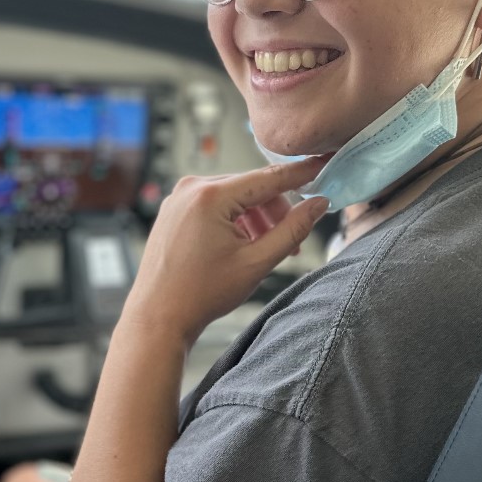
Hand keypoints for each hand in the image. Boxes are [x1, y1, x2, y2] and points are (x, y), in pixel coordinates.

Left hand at [125, 157, 329, 345]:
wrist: (157, 317)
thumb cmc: (202, 294)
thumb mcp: (256, 263)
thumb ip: (292, 230)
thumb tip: (319, 204)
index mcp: (211, 195)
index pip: (268, 177)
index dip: (301, 173)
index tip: (323, 164)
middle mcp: (191, 187)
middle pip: (252, 187)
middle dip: (276, 212)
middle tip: (291, 244)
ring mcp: (179, 197)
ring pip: (234, 196)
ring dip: (256, 218)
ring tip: (265, 251)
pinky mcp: (174, 209)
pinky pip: (215, 204)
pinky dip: (235, 220)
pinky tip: (241, 247)